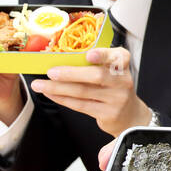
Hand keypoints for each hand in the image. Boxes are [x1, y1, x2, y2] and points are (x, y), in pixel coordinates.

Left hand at [30, 47, 151, 136]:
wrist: (130, 115)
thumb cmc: (114, 88)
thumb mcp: (112, 71)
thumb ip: (96, 63)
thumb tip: (61, 58)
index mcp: (123, 65)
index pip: (118, 57)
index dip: (103, 55)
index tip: (89, 54)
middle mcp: (123, 81)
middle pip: (96, 76)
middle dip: (71, 73)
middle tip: (51, 72)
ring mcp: (116, 99)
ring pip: (84, 92)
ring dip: (58, 87)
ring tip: (40, 84)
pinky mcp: (108, 114)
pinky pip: (81, 105)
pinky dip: (62, 98)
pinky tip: (51, 93)